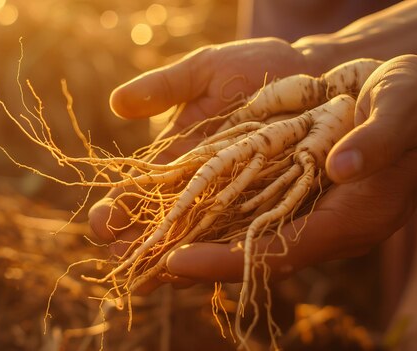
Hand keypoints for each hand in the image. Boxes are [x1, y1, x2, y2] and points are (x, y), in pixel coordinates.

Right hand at [88, 38, 322, 290]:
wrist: (314, 72)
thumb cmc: (255, 68)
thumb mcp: (205, 71)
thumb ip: (164, 87)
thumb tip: (116, 104)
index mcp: (180, 159)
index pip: (141, 192)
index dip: (120, 209)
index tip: (102, 221)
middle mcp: (203, 188)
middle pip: (164, 224)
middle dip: (140, 243)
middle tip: (120, 258)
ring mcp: (235, 203)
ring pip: (198, 241)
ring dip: (172, 261)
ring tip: (149, 278)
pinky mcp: (271, 212)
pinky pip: (244, 240)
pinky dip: (221, 257)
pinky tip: (198, 272)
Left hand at [165, 54, 416, 282]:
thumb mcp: (403, 107)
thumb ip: (379, 139)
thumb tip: (344, 168)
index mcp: (354, 216)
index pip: (282, 251)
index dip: (229, 261)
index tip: (178, 262)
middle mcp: (328, 226)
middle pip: (253, 257)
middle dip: (197, 262)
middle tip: (139, 265)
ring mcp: (314, 216)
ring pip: (247, 241)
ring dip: (196, 246)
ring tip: (143, 249)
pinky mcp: (303, 199)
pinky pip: (252, 219)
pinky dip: (215, 223)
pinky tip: (179, 219)